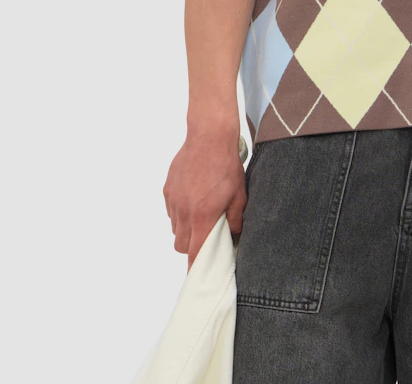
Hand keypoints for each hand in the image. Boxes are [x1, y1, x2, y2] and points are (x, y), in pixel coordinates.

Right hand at [163, 129, 246, 270]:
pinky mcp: (167, 189)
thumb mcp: (239, 194)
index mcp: (202, 216)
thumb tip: (234, 235)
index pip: (194, 253)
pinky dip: (179, 211)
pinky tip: (193, 197)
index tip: (196, 279)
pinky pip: (171, 210)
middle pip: (181, 245)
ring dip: (185, 227)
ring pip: (175, 228)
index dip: (195, 269)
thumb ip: (236, 219)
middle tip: (206, 234)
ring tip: (201, 211)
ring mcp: (173, 200)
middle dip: (192, 245)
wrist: (209, 136)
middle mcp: (184, 212)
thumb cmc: (226, 165)